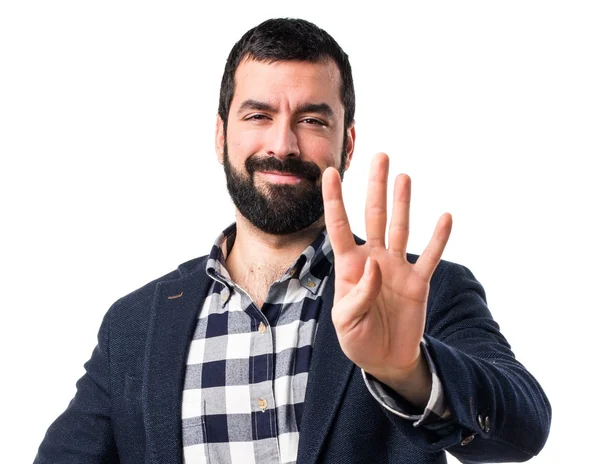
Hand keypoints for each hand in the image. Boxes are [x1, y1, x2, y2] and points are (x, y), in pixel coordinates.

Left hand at [322, 153, 451, 398]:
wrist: (385, 358)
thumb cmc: (358, 339)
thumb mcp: (346, 323)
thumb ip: (357, 296)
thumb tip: (374, 267)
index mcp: (349, 266)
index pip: (339, 227)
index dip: (334, 201)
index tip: (330, 173)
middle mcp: (374, 259)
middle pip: (374, 216)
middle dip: (376, 187)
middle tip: (380, 157)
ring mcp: (397, 268)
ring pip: (400, 228)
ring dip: (403, 203)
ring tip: (404, 177)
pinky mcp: (418, 281)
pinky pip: (429, 256)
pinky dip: (438, 239)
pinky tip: (444, 217)